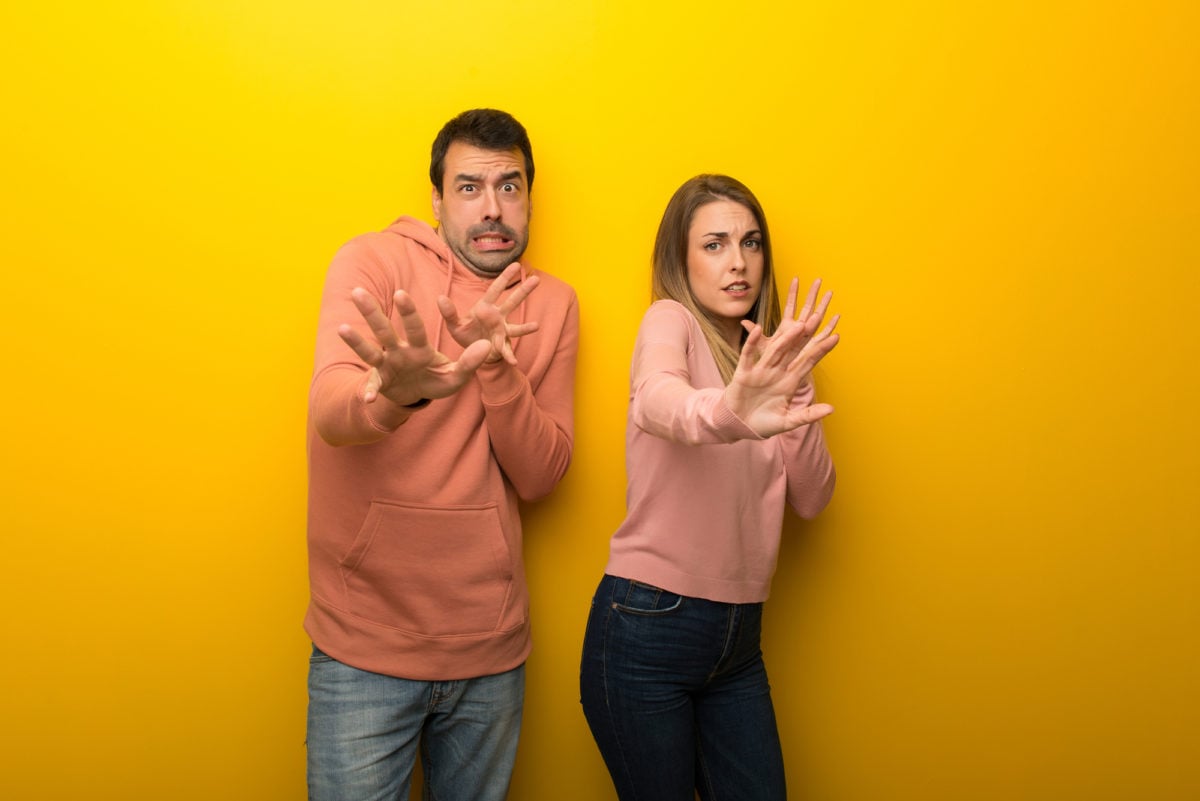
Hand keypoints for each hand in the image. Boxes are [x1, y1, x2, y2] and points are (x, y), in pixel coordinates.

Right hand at [338, 287, 492, 404]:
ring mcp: (387, 366)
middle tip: (357, 292)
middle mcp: (399, 352)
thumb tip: (487, 345)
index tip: (399, 293)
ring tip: (342, 328)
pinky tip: (367, 398)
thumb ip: (470, 362)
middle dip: (372, 313)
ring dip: (356, 341)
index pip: (414, 327)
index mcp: (419, 347)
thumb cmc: (436, 379)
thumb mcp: (457, 375)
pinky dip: (370, 392)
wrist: (418, 396)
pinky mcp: (381, 382)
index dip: (407, 312)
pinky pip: (374, 386)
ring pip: (370, 350)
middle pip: (384, 330)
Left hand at [437, 262, 540, 364]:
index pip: (496, 289)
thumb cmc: (466, 334)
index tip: (516, 264)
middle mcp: (497, 317)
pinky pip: (506, 350)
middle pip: (512, 302)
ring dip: (526, 327)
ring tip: (536, 326)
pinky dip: (509, 355)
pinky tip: (513, 361)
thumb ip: (448, 312)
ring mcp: (502, 331)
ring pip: (516, 327)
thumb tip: (440, 297)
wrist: (472, 354)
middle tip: (536, 279)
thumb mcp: (454, 324)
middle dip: (523, 291)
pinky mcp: (501, 346)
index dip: (505, 277)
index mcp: (485, 307)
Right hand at [724, 278, 839, 437]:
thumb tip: (832, 409)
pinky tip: (759, 329)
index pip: (809, 362)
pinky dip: (752, 343)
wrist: (739, 426)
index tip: (836, 337)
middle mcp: (778, 372)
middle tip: (818, 318)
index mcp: (790, 381)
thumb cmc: (764, 424)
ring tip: (797, 325)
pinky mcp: (744, 373)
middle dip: (805, 336)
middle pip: (794, 350)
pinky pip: (748, 355)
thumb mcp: (789, 421)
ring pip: (775, 350)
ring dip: (786, 338)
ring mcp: (761, 371)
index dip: (821, 350)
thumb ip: (808, 415)